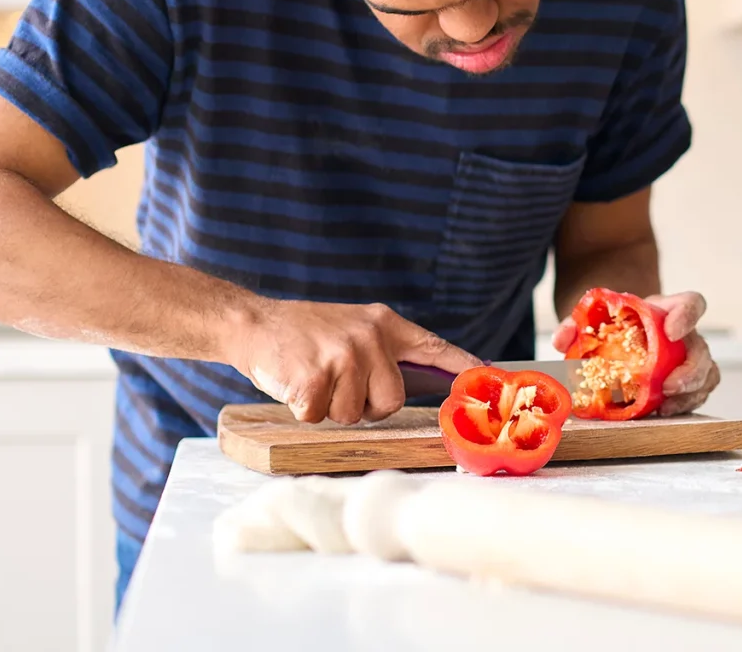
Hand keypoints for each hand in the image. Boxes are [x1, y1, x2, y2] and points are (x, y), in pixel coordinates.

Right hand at [226, 298, 482, 424]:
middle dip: (366, 406)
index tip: (487, 374)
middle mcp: (369, 339)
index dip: (461, 365)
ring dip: (332, 408)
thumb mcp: (353, 327)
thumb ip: (384, 350)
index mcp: (383, 324)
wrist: (254, 324)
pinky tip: (297, 385)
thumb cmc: (306, 334)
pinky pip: (321, 417)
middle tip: (340, 386)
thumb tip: (423, 382)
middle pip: (392, 401)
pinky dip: (305, 411)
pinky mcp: (314, 379)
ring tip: (316, 379)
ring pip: (353, 415)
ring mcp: (342, 357)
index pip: (433, 346)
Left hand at [550, 290, 719, 416]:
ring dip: (690, 393)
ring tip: (665, 406)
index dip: (688, 316)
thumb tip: (562, 339)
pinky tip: (663, 413)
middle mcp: (686, 335)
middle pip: (702, 348)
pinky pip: (698, 394)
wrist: (621, 335)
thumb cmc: (614, 325)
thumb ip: (576, 323)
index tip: (672, 330)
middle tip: (668, 385)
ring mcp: (689, 360)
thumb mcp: (593, 318)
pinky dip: (683, 405)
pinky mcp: (687, 383)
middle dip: (691, 369)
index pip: (692, 304)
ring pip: (707, 375)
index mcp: (669, 310)